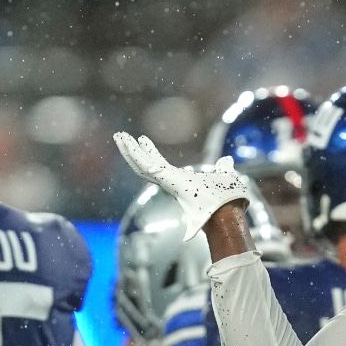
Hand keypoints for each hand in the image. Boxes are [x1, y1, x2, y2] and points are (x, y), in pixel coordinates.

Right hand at [113, 132, 249, 239]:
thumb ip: (224, 168)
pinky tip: (125, 139)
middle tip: (122, 137)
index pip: (159, 167)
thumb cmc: (227, 199)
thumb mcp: (225, 176)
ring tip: (118, 135)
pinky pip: (144, 164)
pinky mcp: (164, 179)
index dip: (150, 154)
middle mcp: (170, 183)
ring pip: (141, 165)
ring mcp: (166, 182)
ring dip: (128, 150)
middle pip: (144, 166)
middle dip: (132, 152)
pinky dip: (133, 151)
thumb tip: (227, 160)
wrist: (227, 211)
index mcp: (180, 182)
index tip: (143, 141)